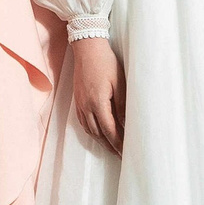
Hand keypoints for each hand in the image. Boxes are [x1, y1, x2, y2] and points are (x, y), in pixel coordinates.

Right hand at [68, 36, 123, 153]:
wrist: (87, 48)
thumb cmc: (106, 62)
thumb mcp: (119, 83)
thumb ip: (121, 105)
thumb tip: (126, 124)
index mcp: (97, 103)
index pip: (110, 130)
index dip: (118, 143)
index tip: (126, 152)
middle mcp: (86, 107)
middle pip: (98, 134)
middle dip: (110, 146)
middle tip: (120, 156)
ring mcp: (79, 104)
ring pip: (89, 130)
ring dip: (100, 141)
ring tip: (111, 148)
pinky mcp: (77, 100)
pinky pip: (83, 122)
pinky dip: (91, 131)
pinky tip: (97, 133)